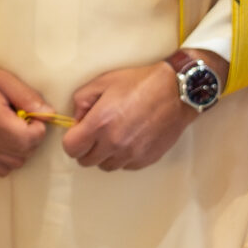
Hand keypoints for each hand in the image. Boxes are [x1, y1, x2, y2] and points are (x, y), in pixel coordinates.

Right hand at [0, 66, 52, 176]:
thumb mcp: (3, 80)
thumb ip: (27, 96)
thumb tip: (49, 114)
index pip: (29, 137)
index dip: (38, 127)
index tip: (30, 116)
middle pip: (26, 150)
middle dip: (32, 137)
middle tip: (23, 123)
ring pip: (18, 162)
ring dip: (22, 149)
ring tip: (14, 132)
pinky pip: (4, 170)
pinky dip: (10, 159)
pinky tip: (5, 143)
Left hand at [62, 53, 220, 171]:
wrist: (176, 91)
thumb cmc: (140, 83)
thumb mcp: (103, 82)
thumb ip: (81, 101)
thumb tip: (77, 120)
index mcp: (99, 124)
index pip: (71, 149)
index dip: (72, 140)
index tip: (79, 131)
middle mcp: (114, 143)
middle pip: (86, 161)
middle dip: (86, 148)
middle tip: (96, 133)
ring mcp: (131, 154)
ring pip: (106, 166)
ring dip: (105, 154)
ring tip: (114, 135)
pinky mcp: (146, 159)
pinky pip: (125, 166)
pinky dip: (123, 157)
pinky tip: (130, 139)